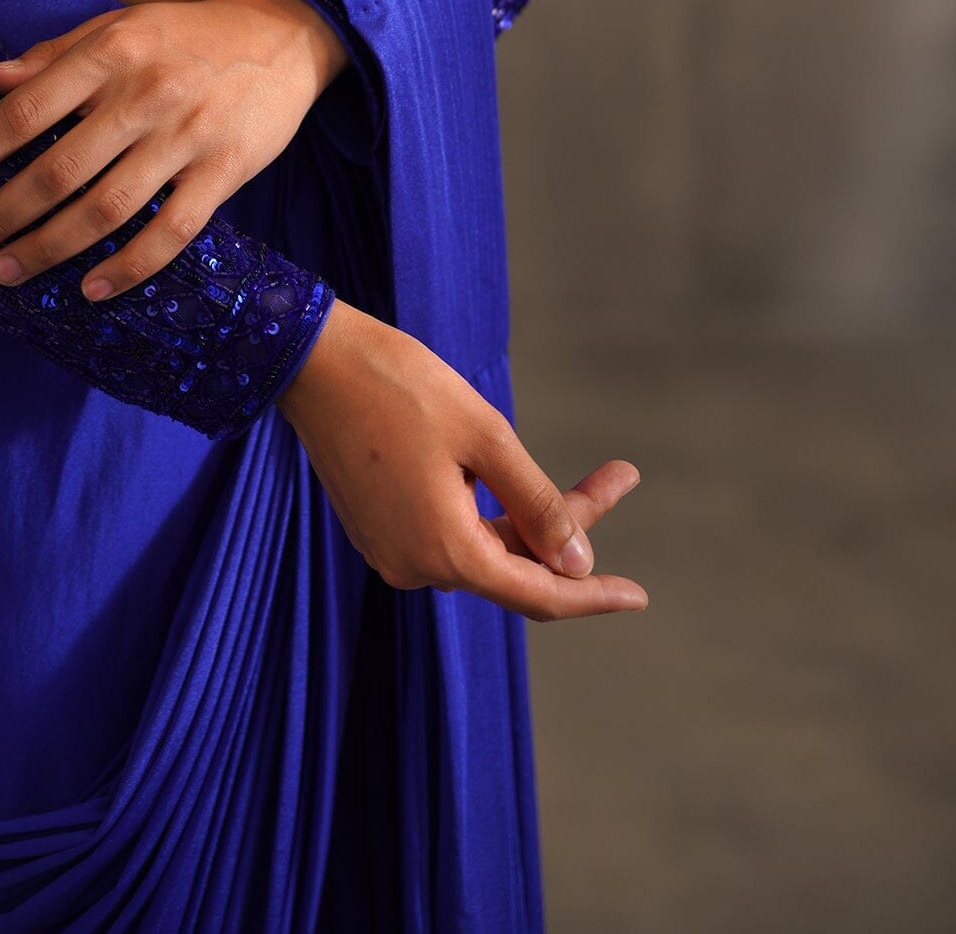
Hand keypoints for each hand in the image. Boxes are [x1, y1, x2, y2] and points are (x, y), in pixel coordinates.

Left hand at [0, 0, 348, 300]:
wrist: (282, 37)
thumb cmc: (185, 35)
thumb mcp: (118, 26)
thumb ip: (54, 56)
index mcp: (109, 53)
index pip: (24, 112)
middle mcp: (144, 94)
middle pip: (56, 170)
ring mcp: (186, 135)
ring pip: (105, 208)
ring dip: (49, 246)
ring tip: (7, 272)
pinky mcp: (225, 171)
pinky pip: (170, 231)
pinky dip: (128, 266)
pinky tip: (90, 288)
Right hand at [277, 299, 648, 621]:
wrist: (313, 359)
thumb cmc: (401, 386)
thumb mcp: (484, 436)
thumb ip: (536, 504)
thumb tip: (579, 564)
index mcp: (445, 551)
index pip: (538, 595)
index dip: (594, 596)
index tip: (642, 595)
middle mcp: (414, 567)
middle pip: (513, 564)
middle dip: (566, 526)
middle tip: (619, 473)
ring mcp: (390, 549)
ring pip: (482, 545)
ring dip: (527, 514)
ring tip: (574, 466)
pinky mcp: (376, 527)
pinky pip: (447, 532)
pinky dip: (486, 510)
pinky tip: (500, 469)